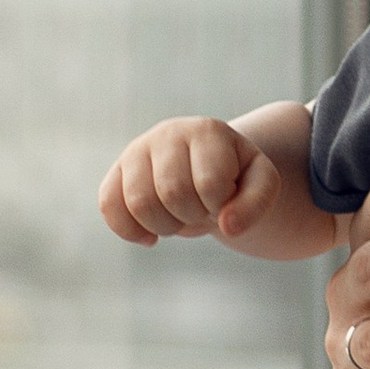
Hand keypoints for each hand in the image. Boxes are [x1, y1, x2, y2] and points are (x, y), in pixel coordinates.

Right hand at [100, 114, 282, 247]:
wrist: (208, 168)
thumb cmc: (236, 177)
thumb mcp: (261, 184)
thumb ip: (256, 203)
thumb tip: (228, 227)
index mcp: (208, 131)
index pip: (209, 182)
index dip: (219, 205)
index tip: (225, 200)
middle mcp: (168, 133)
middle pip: (172, 193)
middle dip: (192, 216)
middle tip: (202, 210)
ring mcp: (138, 150)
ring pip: (138, 202)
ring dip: (164, 226)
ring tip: (179, 218)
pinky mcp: (117, 171)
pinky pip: (108, 205)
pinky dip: (129, 231)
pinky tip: (150, 237)